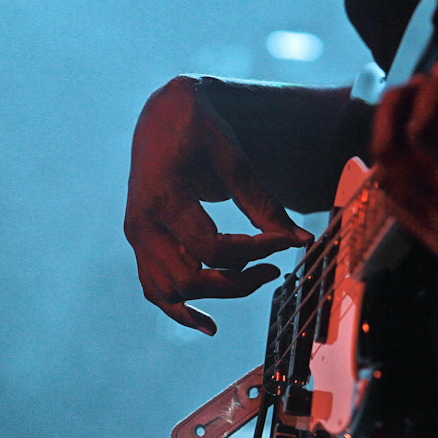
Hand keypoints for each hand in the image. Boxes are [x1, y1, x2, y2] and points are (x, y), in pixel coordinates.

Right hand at [124, 76, 311, 334]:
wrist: (162, 115)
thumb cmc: (200, 130)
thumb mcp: (234, 160)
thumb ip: (263, 204)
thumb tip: (300, 240)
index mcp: (164, 197)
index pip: (212, 249)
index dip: (255, 252)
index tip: (285, 241)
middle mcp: (142, 222)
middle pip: (190, 278)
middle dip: (237, 281)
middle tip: (273, 269)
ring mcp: (136, 235)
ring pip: (168, 291)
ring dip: (213, 297)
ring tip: (252, 283)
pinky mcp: (140, 242)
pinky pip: (153, 287)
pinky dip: (178, 308)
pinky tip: (207, 322)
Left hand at [372, 62, 437, 254]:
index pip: (423, 131)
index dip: (424, 94)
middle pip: (390, 151)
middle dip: (392, 109)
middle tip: (411, 85)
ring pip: (385, 178)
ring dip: (387, 137)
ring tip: (405, 113)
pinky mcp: (437, 248)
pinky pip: (395, 206)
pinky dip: (392, 174)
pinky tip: (405, 153)